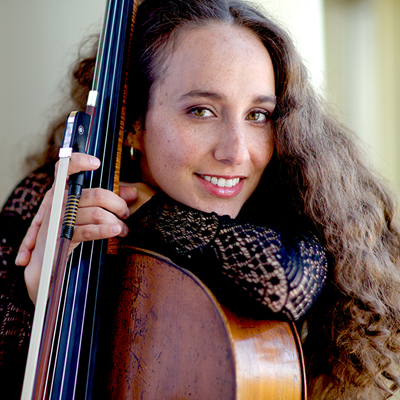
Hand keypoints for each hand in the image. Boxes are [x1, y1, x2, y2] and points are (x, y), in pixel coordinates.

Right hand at [18, 153, 138, 302]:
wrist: (45, 257)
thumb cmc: (68, 228)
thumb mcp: (87, 210)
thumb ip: (110, 199)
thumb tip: (133, 193)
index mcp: (63, 190)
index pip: (65, 168)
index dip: (79, 161)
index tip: (97, 163)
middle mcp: (59, 201)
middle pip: (96, 195)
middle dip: (117, 204)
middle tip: (125, 213)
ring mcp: (60, 218)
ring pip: (97, 213)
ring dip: (116, 221)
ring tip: (124, 229)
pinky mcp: (63, 235)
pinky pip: (89, 231)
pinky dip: (106, 230)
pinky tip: (117, 231)